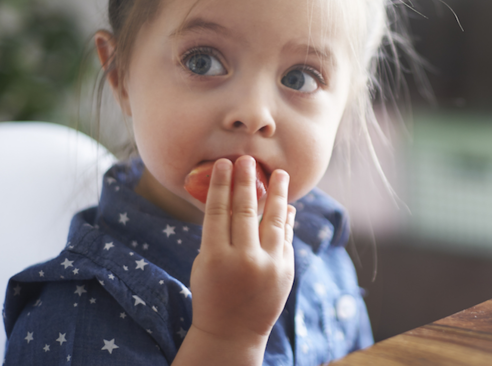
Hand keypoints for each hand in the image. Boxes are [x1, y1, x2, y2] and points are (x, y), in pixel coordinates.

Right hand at [188, 156, 295, 347]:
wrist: (232, 332)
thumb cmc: (211, 293)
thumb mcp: (204, 264)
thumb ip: (217, 234)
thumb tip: (232, 198)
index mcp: (215, 258)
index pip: (218, 212)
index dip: (220, 185)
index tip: (224, 164)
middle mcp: (243, 260)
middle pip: (245, 211)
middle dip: (246, 181)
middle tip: (247, 159)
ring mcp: (268, 266)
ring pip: (274, 220)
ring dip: (277, 194)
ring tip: (280, 173)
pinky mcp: (285, 271)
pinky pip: (286, 237)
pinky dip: (286, 220)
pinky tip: (287, 205)